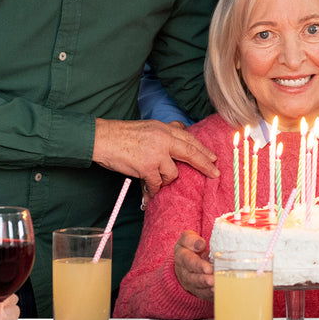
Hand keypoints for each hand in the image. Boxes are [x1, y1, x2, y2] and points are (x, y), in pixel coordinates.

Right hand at [92, 118, 218, 196]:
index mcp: (164, 129)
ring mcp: (156, 154)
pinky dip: (152, 190)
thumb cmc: (123, 135)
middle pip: (190, 153)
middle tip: (215, 173)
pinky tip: (149, 193)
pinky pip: (156, 184)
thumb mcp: (149, 126)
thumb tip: (182, 129)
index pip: (189, 139)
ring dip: (164, 180)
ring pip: (172, 173)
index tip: (213, 158)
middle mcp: (163, 139)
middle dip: (204, 165)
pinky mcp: (147, 167)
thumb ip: (165, 130)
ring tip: (153, 179)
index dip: (203, 149)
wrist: (103, 138)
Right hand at [173, 230, 213, 299]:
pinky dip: (211, 295)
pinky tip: (219, 293)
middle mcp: (184, 273)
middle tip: (213, 280)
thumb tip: (200, 244)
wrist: (187, 262)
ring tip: (216, 287)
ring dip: (208, 289)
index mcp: (181, 257)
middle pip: (193, 278)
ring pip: (199, 288)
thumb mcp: (187, 239)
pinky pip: (205, 295)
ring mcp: (192, 284)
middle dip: (204, 280)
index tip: (208, 268)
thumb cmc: (190, 248)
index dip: (198, 266)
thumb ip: (191, 239)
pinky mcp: (199, 291)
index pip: (188, 261)